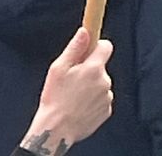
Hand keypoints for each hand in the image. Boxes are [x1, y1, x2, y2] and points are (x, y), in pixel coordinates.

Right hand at [20, 28, 112, 154]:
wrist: (57, 130)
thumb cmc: (55, 99)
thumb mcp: (58, 68)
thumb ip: (75, 47)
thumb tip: (85, 32)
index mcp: (93, 68)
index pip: (106, 46)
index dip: (97, 46)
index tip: (88, 50)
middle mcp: (104, 82)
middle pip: (101, 66)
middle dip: (90, 69)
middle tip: (73, 79)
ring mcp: (106, 98)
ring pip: (101, 83)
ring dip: (92, 86)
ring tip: (74, 95)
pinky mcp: (106, 111)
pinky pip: (102, 99)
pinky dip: (93, 100)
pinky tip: (80, 106)